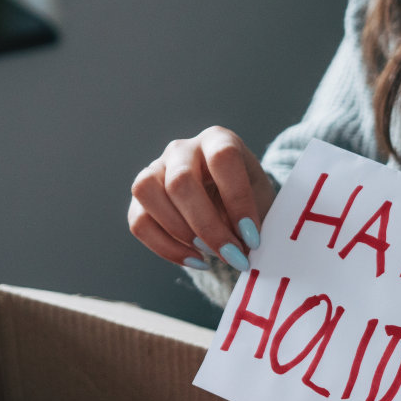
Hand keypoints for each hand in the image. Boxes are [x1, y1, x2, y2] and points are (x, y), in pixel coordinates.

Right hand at [128, 127, 276, 270]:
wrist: (230, 199)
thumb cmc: (249, 196)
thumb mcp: (261, 199)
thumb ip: (253, 219)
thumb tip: (242, 250)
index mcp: (218, 140)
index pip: (223, 159)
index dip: (238, 200)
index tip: (253, 237)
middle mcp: (182, 149)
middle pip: (181, 182)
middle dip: (208, 227)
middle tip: (232, 255)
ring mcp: (155, 169)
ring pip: (148, 193)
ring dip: (179, 232)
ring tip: (209, 254)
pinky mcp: (141, 198)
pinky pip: (139, 221)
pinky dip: (166, 248)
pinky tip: (196, 260)